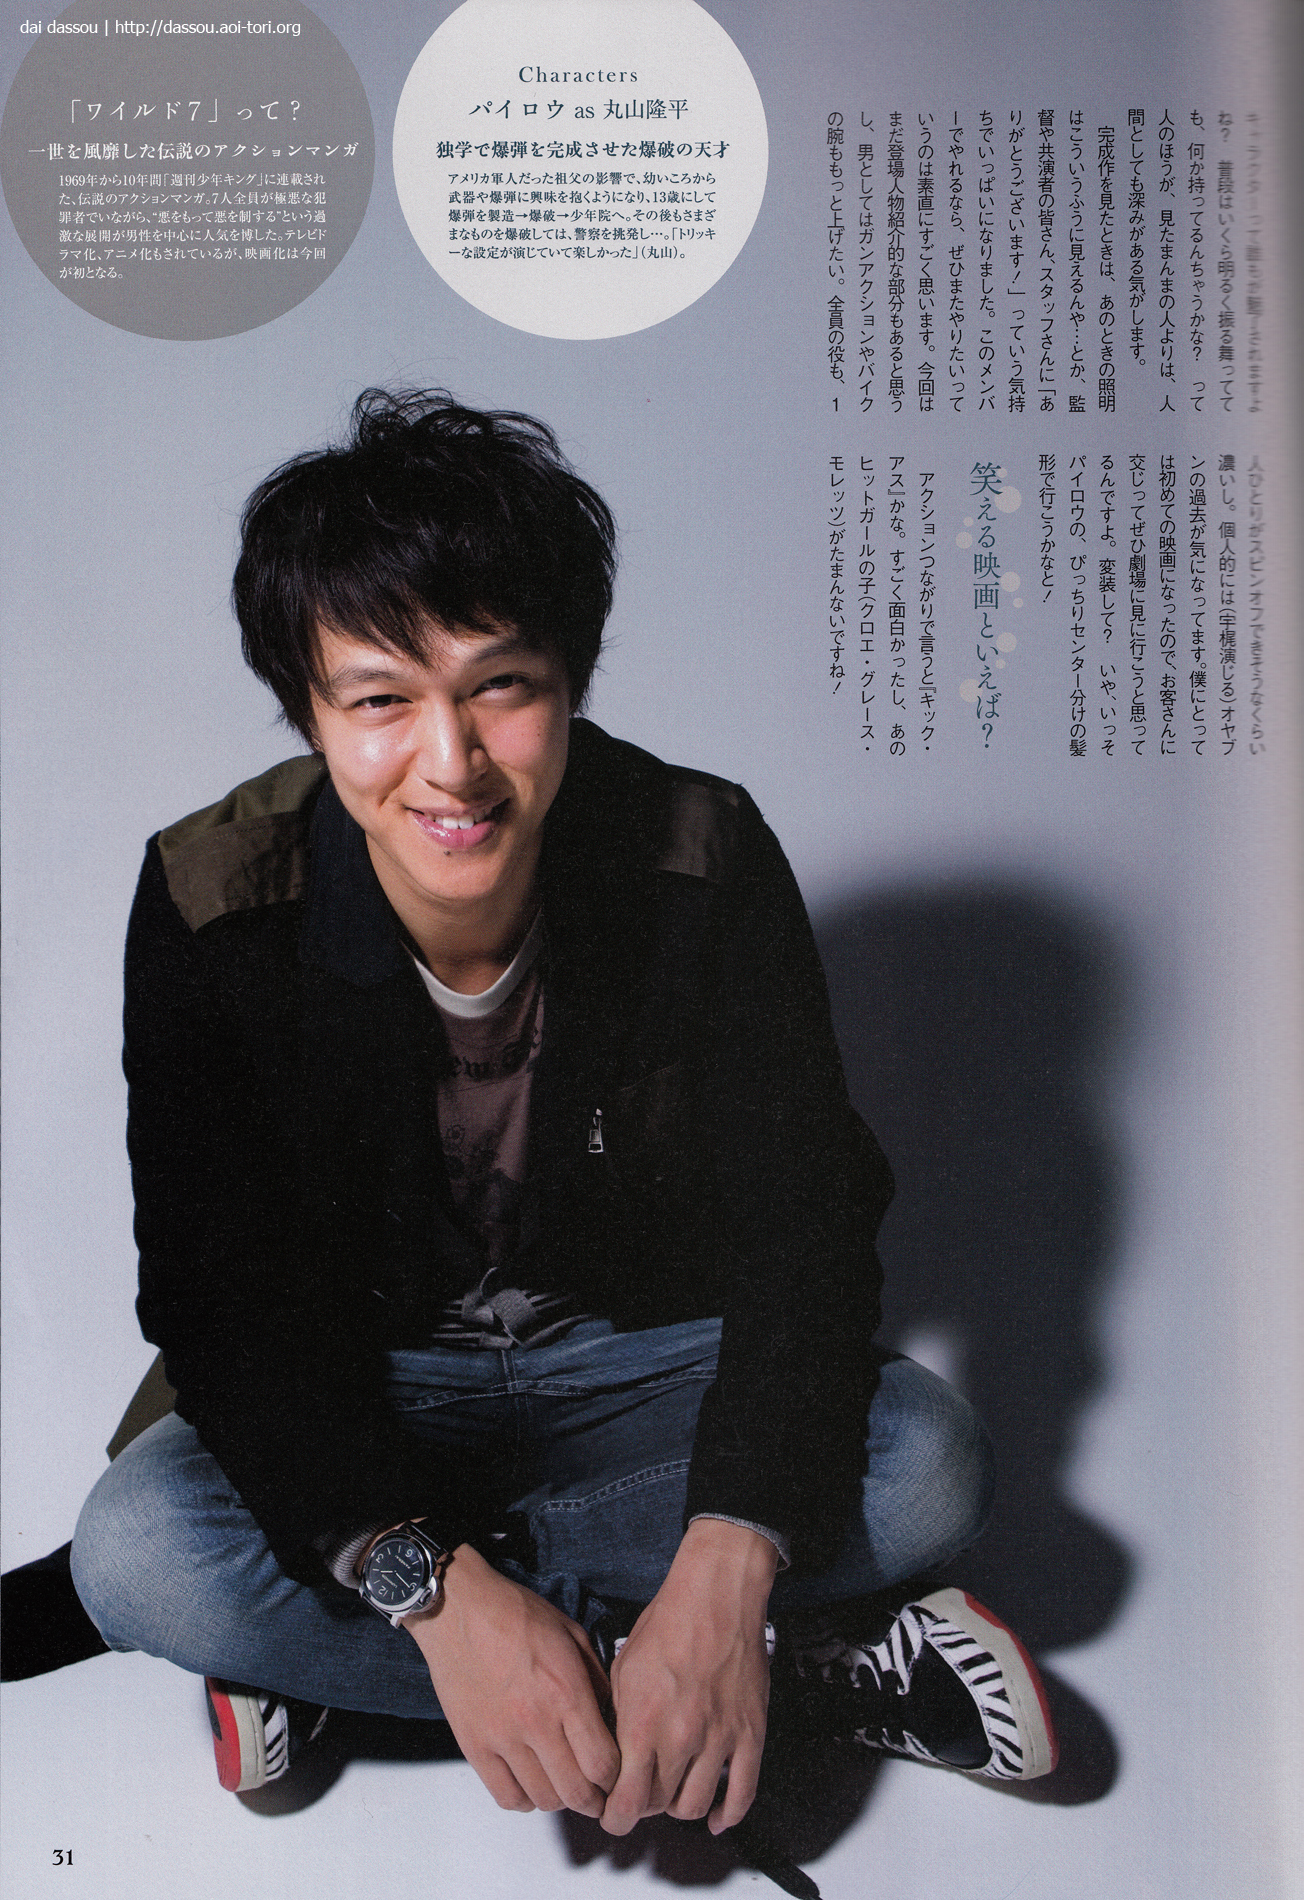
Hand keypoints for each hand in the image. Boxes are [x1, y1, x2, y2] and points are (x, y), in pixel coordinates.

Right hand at [403, 1544, 620, 1817]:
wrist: (459, 1609)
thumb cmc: (517, 1615)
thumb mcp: (572, 1635)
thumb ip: (596, 1679)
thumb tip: (609, 1720)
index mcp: (567, 1692)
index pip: (603, 1764)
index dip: (615, 1776)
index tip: (615, 1772)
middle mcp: (536, 1722)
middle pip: (576, 1792)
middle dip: (593, 1799)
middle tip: (596, 1792)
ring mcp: (502, 1738)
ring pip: (542, 1799)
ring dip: (559, 1798)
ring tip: (562, 1783)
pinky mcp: (474, 1746)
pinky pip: (505, 1795)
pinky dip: (524, 1798)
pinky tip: (530, 1781)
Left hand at [601, 1518, 777, 1836]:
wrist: (717, 1595)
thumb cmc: (669, 1622)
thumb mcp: (623, 1667)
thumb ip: (617, 1717)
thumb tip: (611, 1753)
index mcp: (643, 1722)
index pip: (626, 1799)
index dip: (616, 1816)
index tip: (612, 1816)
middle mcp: (681, 1738)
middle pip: (658, 1804)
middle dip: (644, 1806)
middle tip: (640, 1797)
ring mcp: (719, 1739)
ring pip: (694, 1805)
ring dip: (679, 1807)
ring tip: (672, 1794)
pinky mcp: (749, 1734)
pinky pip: (742, 1793)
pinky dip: (727, 1815)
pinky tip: (716, 1818)